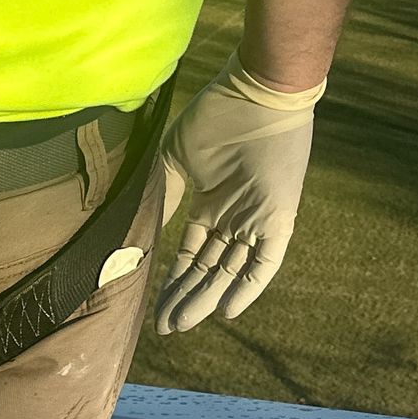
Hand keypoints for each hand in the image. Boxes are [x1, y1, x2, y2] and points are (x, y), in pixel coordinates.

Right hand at [156, 56, 322, 334]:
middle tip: (165, 328)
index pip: (191, 255)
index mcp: (213, 206)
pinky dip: (248, 287)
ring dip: (206, 299)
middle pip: (207, 270)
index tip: (155, 309)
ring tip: (181, 324)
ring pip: (229, 271)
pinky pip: (265, 262)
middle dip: (186, 299)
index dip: (174, 282)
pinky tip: (226, 312)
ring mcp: (257, 220)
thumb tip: (138, 232)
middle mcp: (235, 218)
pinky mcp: (279, 218)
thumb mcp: (176, 160)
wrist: (258, 90)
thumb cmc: (218, 115)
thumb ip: (162, 196)